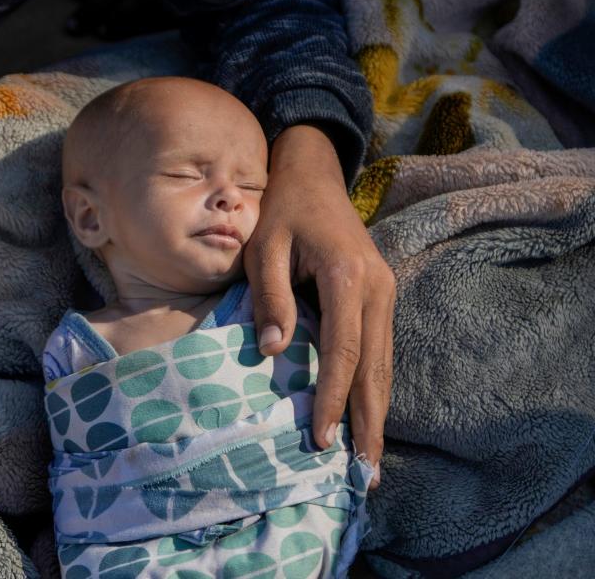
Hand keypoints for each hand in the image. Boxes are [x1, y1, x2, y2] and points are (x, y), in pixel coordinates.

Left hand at [245, 125, 393, 489]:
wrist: (314, 174)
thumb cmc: (280, 210)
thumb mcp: (263, 247)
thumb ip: (268, 297)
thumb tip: (274, 354)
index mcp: (347, 276)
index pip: (344, 351)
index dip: (333, 397)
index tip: (322, 438)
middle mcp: (376, 288)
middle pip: (376, 367)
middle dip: (369, 421)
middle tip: (364, 473)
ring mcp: (385, 292)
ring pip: (385, 363)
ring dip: (378, 411)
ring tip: (371, 459)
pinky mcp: (380, 295)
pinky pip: (381, 350)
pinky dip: (376, 386)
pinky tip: (369, 414)